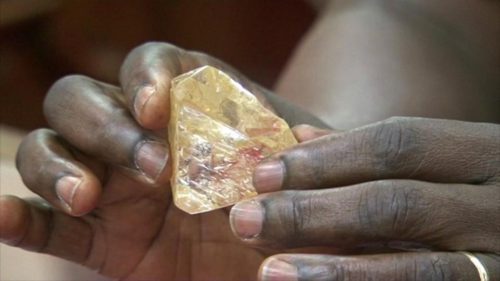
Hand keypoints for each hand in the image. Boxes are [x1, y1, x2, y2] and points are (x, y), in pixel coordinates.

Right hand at [0, 42, 275, 279]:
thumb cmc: (285, 203)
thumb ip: (298, 151)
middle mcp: (136, 137)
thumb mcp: (296, 172)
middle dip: (104, 125)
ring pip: (47, 150)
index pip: (148, 63)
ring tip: (86, 195)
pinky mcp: (97, 240)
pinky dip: (18, 219)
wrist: (267, 256)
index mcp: (184, 107)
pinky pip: (45, 225)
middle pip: (81, 99)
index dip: (145, 75)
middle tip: (151, 168)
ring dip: (55, 165)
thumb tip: (301, 138)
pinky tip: (3, 217)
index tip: (157, 107)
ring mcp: (110, 187)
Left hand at [230, 117, 499, 280]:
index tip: (264, 173)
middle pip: (398, 205)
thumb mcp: (440, 164)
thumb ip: (371, 155)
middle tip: (245, 219)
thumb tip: (301, 136)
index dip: (327, 159)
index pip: (400, 144)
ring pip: (418, 271)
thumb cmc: (469, 194)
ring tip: (270, 272)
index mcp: (484, 155)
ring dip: (336, 271)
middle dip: (314, 212)